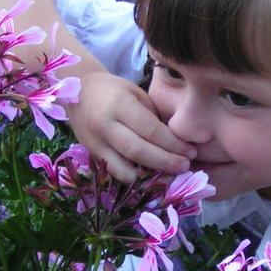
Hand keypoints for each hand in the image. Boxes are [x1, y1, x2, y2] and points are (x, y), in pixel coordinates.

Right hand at [68, 70, 196, 182]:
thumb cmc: (115, 90)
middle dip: (166, 162)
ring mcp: (96, 143)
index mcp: (119, 104)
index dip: (173, 144)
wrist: (79, 91)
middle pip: (139, 151)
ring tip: (170, 178)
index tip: (191, 151)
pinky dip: (135, 180)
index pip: (150, 130)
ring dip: (150, 178)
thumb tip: (178, 143)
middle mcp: (105, 126)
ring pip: (125, 169)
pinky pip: (116, 173)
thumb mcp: (137, 94)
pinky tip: (152, 179)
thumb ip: (153, 118)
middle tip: (185, 167)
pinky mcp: (93, 155)